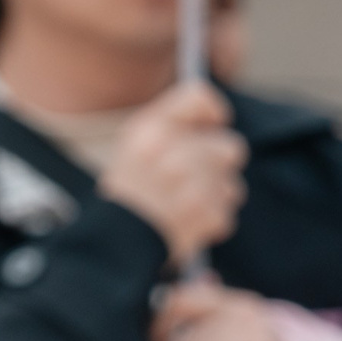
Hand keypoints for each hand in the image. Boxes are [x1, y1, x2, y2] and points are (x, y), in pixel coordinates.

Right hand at [96, 81, 246, 267]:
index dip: (214, 113)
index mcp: (151, 130)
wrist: (111, 244)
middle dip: (217, 167)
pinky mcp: (203, 216)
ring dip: (214, 198)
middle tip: (192, 180)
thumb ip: (173, 124)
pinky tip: (185, 226)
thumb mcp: (135, 145)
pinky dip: (209, 224)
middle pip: (230, 147)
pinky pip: (225, 214)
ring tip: (184, 206)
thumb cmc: (127, 191)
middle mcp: (172, 153)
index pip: (200, 96)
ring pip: (231, 184)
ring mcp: (190, 186)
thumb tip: (219, 118)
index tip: (212, 127)